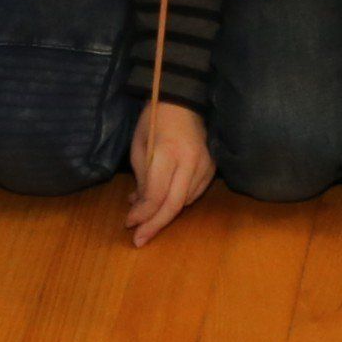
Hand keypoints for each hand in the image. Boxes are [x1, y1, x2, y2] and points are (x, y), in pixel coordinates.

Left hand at [126, 99, 214, 245]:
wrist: (184, 101)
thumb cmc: (154, 120)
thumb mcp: (139, 145)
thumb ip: (140, 177)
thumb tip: (139, 207)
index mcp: (168, 152)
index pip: (156, 194)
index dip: (142, 213)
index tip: (129, 223)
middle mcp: (191, 161)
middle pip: (174, 205)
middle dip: (155, 225)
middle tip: (139, 240)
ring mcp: (205, 164)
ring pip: (185, 202)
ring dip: (165, 213)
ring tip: (147, 215)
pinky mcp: (213, 167)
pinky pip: (194, 194)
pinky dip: (178, 202)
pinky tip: (165, 199)